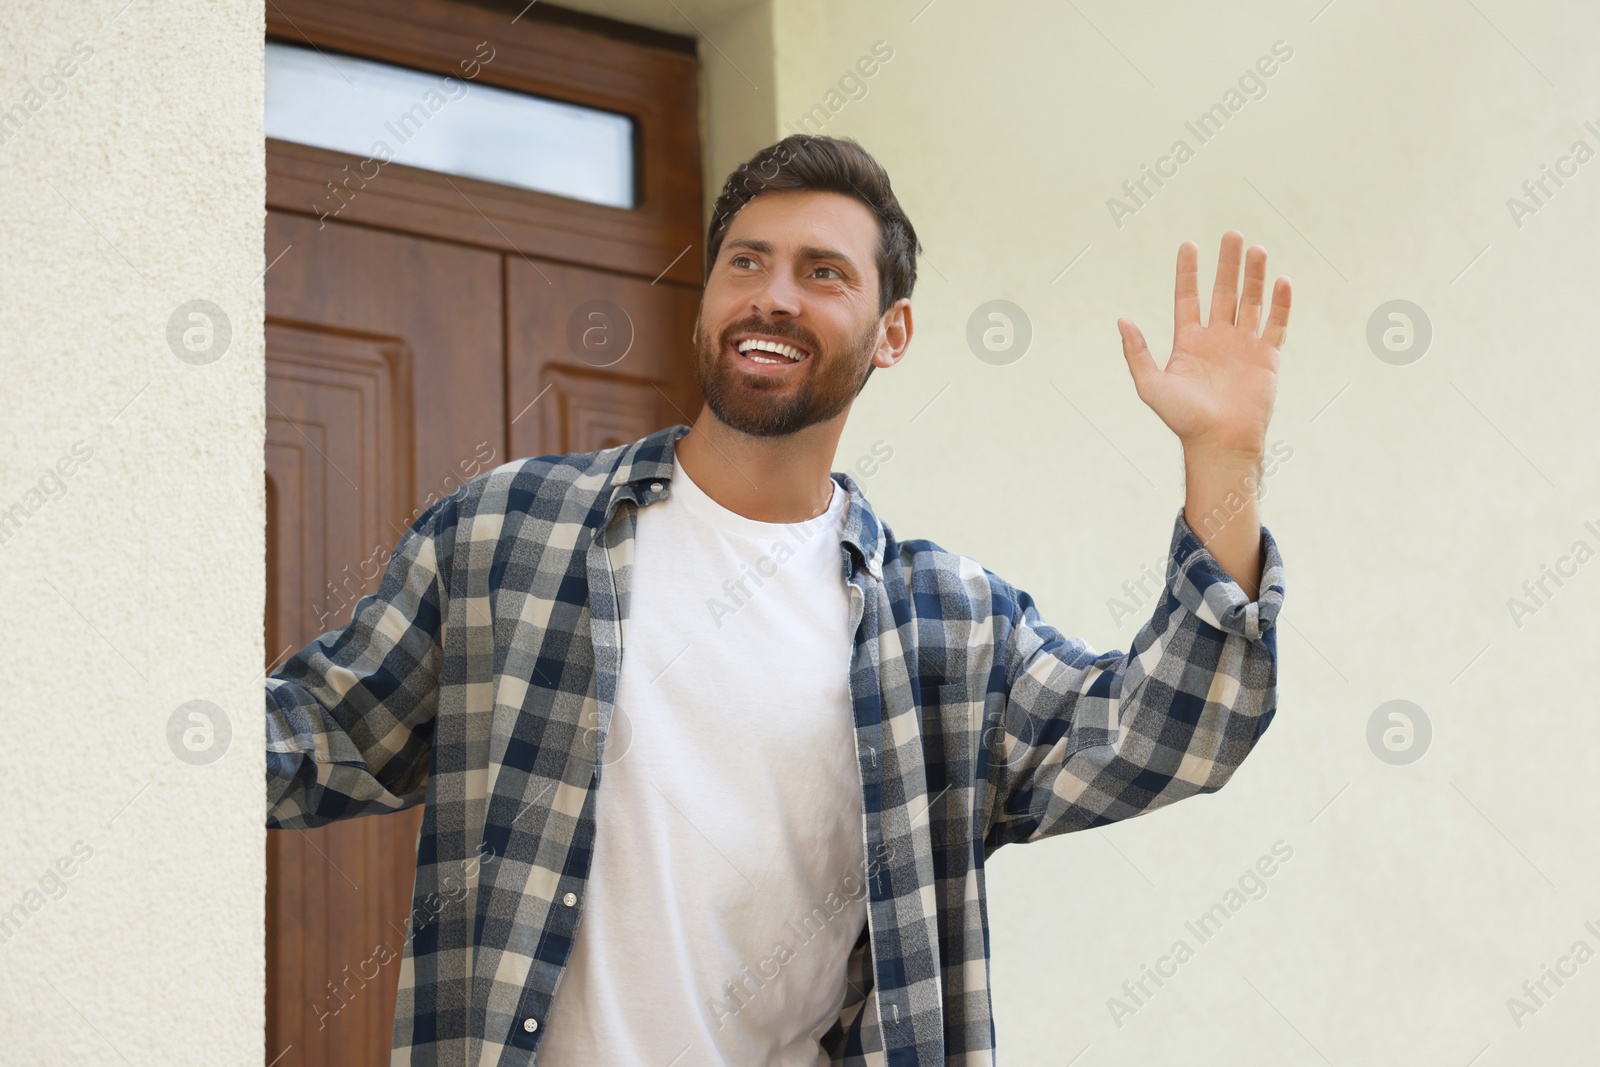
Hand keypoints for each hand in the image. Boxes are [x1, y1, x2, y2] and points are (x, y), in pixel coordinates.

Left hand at [1116, 232, 1290, 460]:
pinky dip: (1281, 304)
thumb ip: (1137, 352)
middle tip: (1232, 234)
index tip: (1189, 244)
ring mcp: (1243, 347)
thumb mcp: (1150, 385)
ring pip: (1251, 302)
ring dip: (1254, 276)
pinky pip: (1276, 324)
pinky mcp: (1267, 358)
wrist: (1219, 443)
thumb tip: (1122, 320)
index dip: (1188, 272)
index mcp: (1189, 342)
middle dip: (1227, 264)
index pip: (1188, 298)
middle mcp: (1217, 339)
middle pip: (1223, 292)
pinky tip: (1282, 281)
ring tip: (1256, 249)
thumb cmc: (1183, 419)